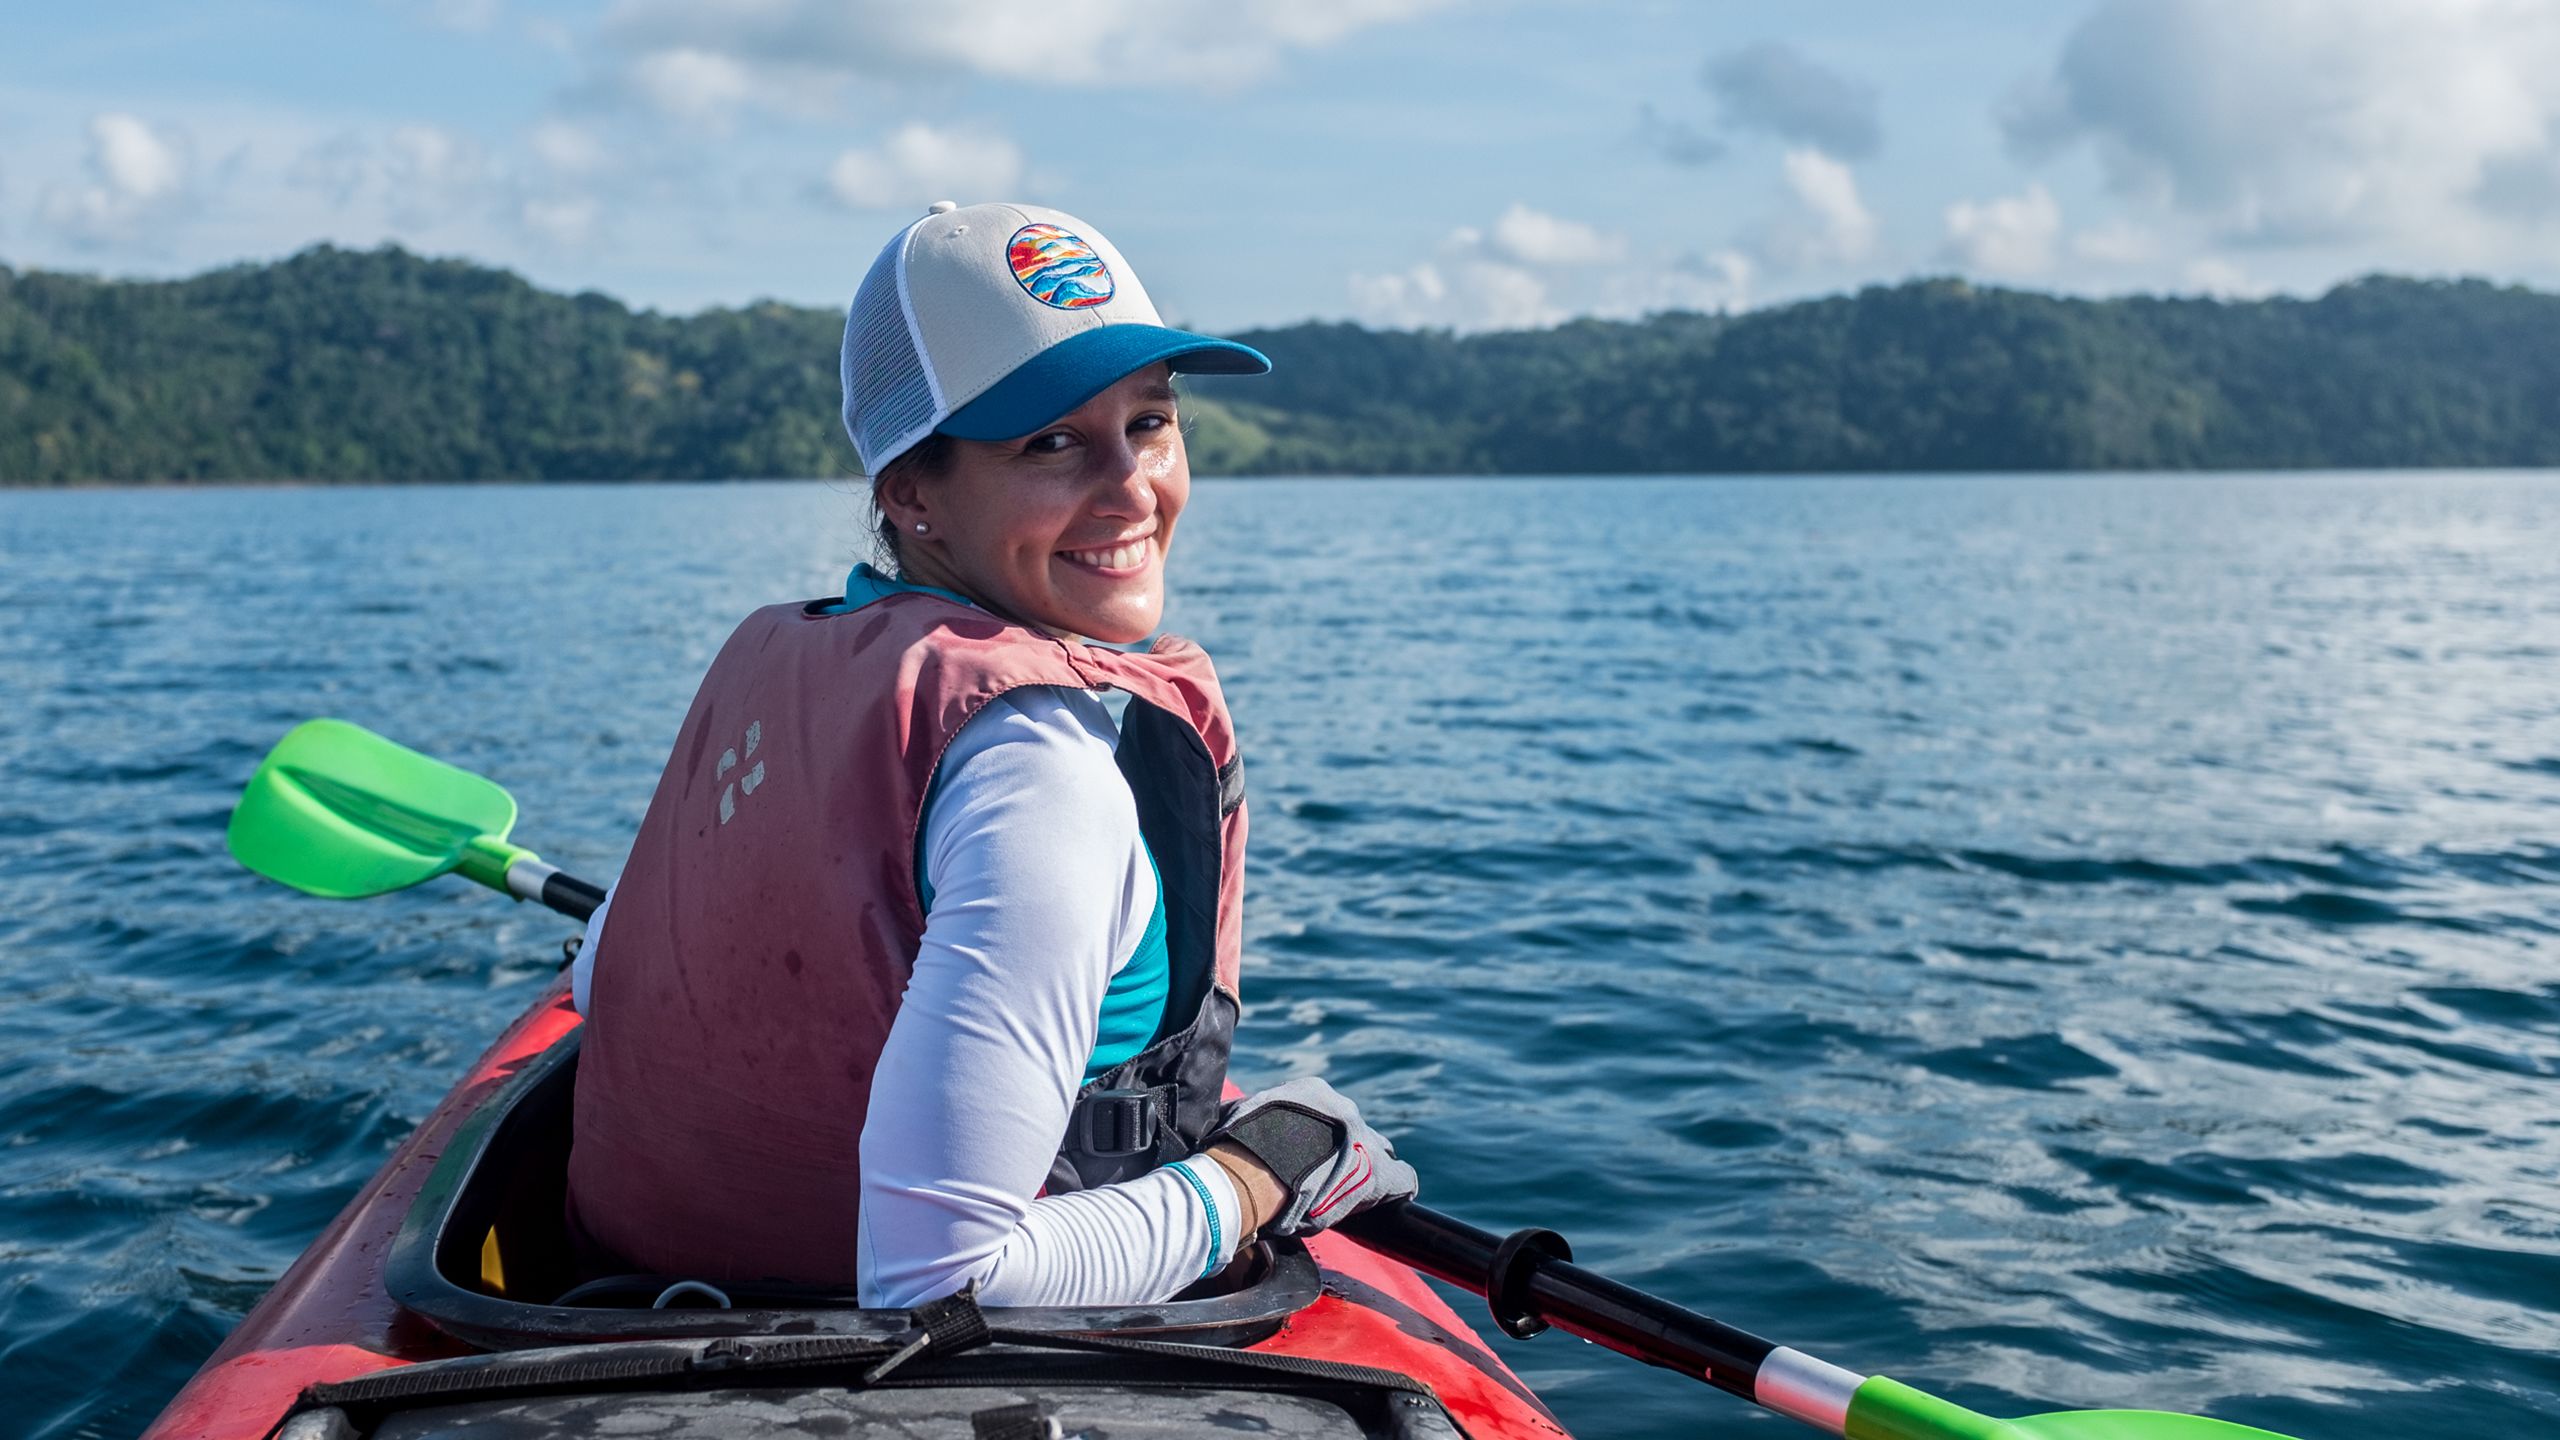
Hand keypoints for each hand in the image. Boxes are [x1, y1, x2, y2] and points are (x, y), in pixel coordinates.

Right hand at [1202, 1077, 1416, 1236]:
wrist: (1260, 1170)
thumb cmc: (1240, 1146)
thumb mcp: (1238, 1118)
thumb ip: (1246, 1118)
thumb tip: (1229, 1120)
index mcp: (1312, 1093)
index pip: (1328, 1114)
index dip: (1323, 1138)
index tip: (1312, 1155)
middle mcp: (1343, 1110)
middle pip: (1357, 1131)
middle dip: (1350, 1150)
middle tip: (1332, 1175)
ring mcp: (1364, 1140)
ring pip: (1380, 1152)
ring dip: (1369, 1170)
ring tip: (1359, 1189)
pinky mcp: (1380, 1173)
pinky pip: (1401, 1177)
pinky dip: (1398, 1187)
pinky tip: (1396, 1197)